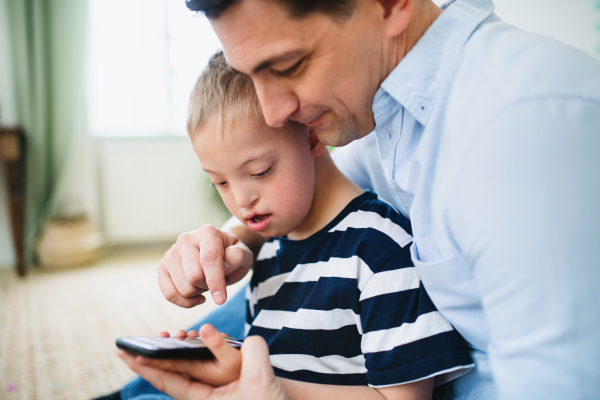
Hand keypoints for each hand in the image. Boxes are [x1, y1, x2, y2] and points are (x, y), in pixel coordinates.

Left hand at [118, 326, 289, 399]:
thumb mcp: (261, 379)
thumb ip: (250, 352)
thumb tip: (222, 334)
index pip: (169, 382)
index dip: (147, 368)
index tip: (127, 356)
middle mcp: (202, 397)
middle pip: (169, 376)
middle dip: (149, 362)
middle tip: (126, 349)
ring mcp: (210, 392)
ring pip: (183, 371)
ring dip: (171, 354)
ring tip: (164, 337)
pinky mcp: (220, 385)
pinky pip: (198, 368)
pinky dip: (190, 354)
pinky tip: (191, 341)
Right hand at [157, 224, 253, 306]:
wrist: (219, 255)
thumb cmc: (232, 256)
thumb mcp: (243, 255)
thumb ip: (238, 257)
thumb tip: (225, 266)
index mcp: (207, 232)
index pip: (209, 259)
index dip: (215, 281)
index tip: (221, 300)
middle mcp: (185, 239)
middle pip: (194, 276)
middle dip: (208, 286)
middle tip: (216, 280)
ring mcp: (171, 253)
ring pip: (183, 288)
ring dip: (198, 292)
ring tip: (206, 282)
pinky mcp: (162, 267)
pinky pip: (170, 294)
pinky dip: (185, 302)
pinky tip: (197, 296)